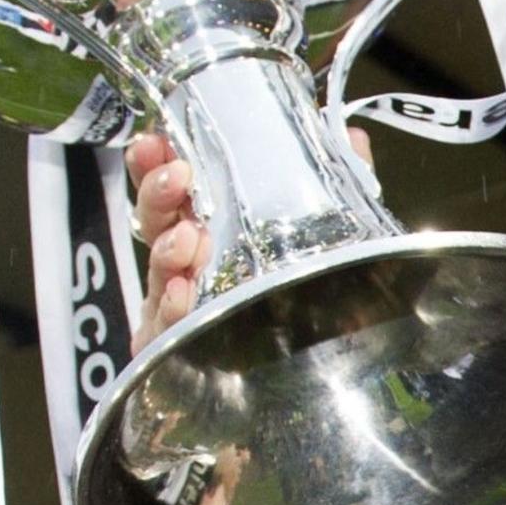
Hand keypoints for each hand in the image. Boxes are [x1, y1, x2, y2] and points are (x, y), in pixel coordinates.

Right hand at [124, 123, 378, 349]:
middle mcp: (189, 261)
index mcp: (211, 226)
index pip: (171, 186)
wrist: (322, 368)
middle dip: (157, 194)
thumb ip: (339, 181)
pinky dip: (171, 309)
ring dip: (167, 249)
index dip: (156, 161)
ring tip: (187, 239)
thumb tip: (351, 135)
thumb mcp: (330, 230)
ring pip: (156, 271)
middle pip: (154, 221)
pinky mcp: (179, 350)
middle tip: (176, 178)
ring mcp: (180, 305)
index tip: (156, 142)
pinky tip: (181, 294)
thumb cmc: (310, 292)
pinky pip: (164, 329)